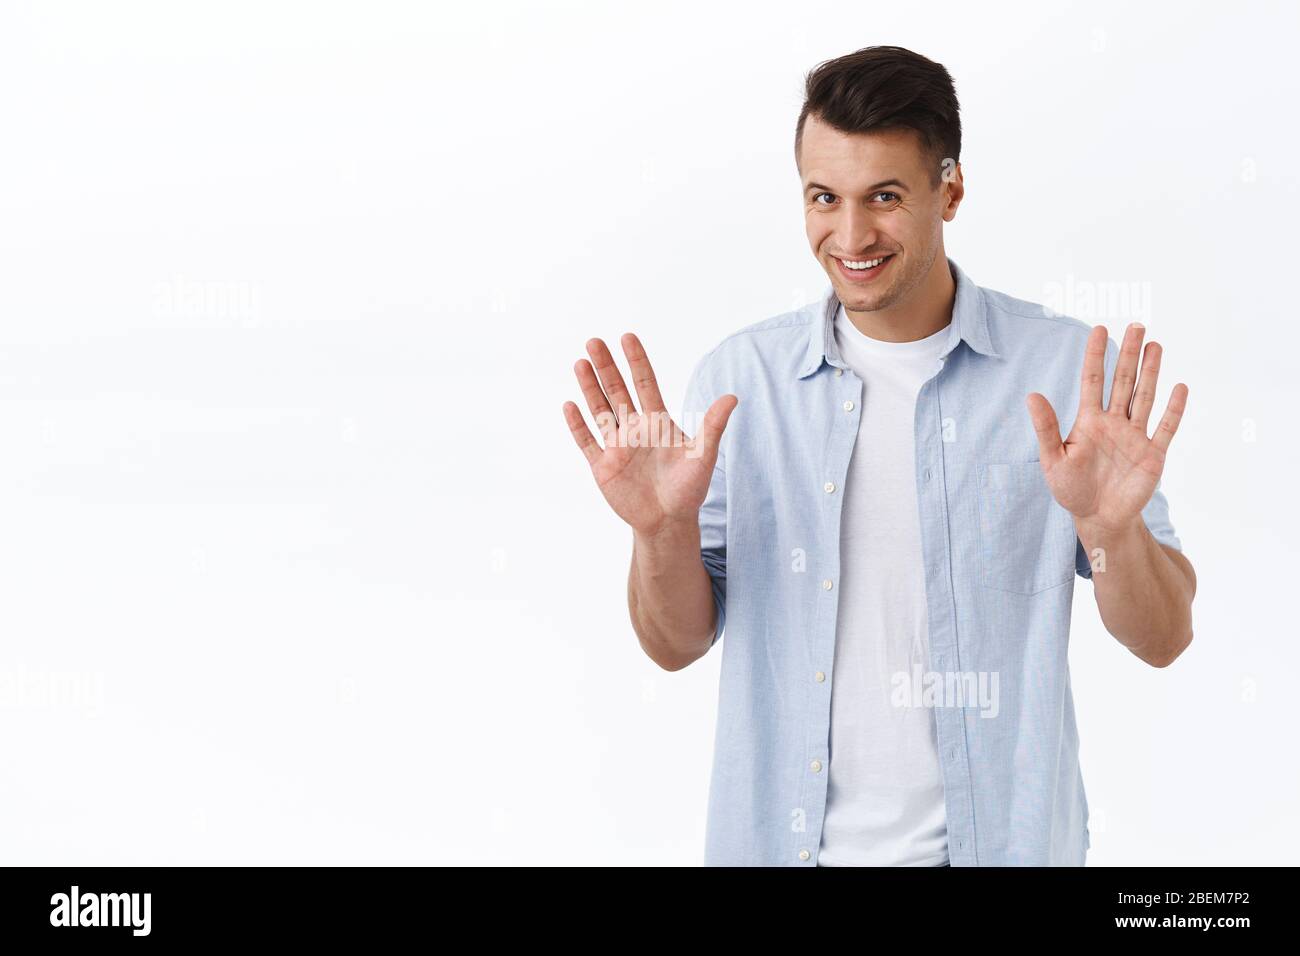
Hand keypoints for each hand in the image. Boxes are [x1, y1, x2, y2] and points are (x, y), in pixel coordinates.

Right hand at [562, 334, 736, 537]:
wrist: (668, 522)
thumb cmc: (688, 488)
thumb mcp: (702, 455)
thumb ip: (713, 426)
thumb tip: (733, 397)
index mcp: (657, 421)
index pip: (645, 383)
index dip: (637, 361)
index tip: (627, 337)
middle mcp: (634, 428)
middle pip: (617, 390)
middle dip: (606, 367)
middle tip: (594, 341)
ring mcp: (616, 446)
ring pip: (599, 410)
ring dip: (589, 387)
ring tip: (580, 363)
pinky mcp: (603, 466)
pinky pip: (587, 441)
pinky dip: (578, 425)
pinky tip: (570, 405)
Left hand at [1025, 322, 1187, 534]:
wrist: (1097, 517)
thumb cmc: (1071, 489)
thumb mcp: (1052, 458)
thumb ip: (1045, 427)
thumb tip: (1031, 395)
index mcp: (1088, 421)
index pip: (1092, 380)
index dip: (1095, 355)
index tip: (1099, 329)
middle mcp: (1114, 423)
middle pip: (1122, 381)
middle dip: (1128, 354)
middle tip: (1136, 324)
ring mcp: (1135, 437)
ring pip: (1144, 397)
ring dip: (1151, 372)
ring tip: (1154, 345)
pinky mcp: (1152, 454)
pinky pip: (1165, 428)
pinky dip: (1173, 409)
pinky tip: (1179, 387)